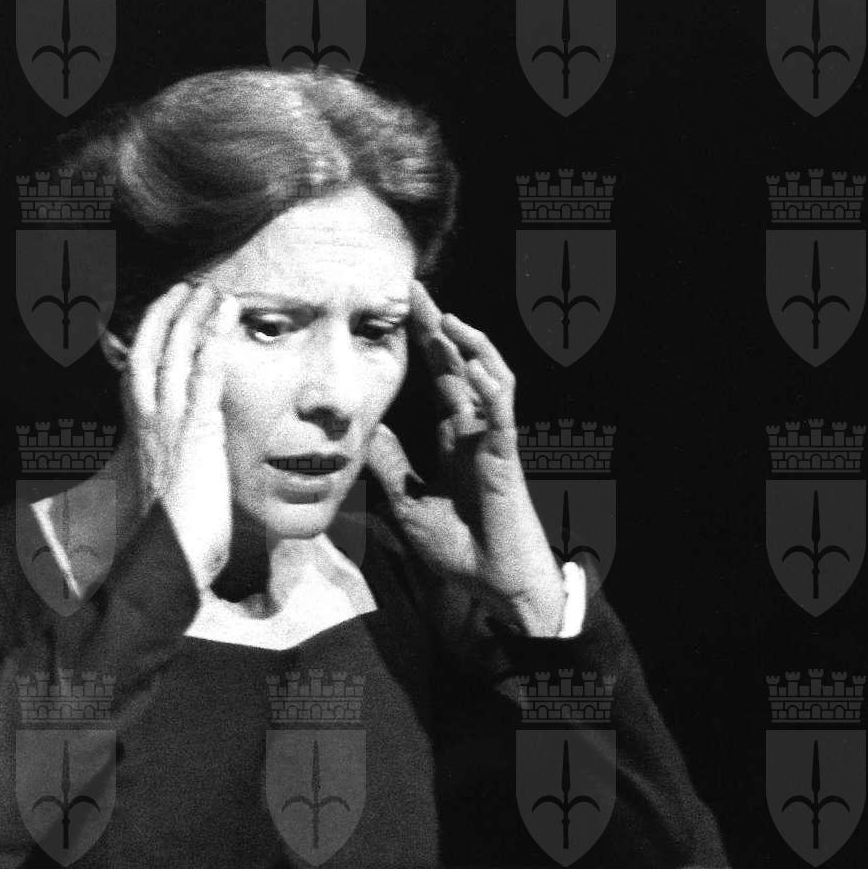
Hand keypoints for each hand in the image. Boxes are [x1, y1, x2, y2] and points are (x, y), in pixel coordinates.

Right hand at [114, 280, 239, 590]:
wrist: (169, 564)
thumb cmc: (171, 540)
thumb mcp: (165, 495)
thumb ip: (169, 468)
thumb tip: (175, 465)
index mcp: (141, 436)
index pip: (138, 372)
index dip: (149, 337)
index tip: (164, 312)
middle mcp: (150, 424)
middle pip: (150, 351)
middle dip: (167, 314)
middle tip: (188, 286)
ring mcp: (171, 427)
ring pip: (176, 355)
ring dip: (193, 317)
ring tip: (213, 290)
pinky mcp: (198, 435)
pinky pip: (204, 377)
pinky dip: (214, 342)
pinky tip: (225, 318)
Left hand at [365, 281, 566, 633]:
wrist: (493, 582)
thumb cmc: (460, 547)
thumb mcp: (406, 502)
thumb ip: (388, 465)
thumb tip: (361, 431)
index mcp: (455, 436)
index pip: (439, 376)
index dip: (422, 341)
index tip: (397, 308)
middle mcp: (476, 430)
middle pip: (458, 364)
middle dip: (437, 325)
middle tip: (412, 286)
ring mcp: (493, 441)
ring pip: (489, 377)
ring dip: (470, 345)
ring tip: (445, 316)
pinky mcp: (507, 458)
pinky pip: (501, 414)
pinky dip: (490, 387)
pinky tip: (472, 366)